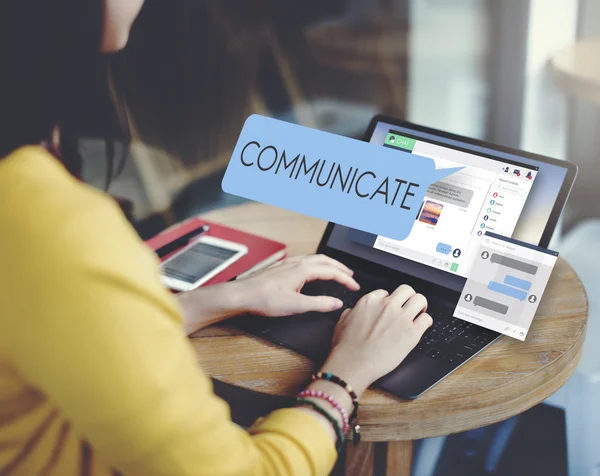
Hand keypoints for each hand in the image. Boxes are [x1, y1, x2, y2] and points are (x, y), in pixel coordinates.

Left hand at [234, 254, 359, 316]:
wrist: (241, 295)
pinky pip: (303, 260)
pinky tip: (311, 270)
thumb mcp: (296, 305)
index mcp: (303, 270)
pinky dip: (315, 264)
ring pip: (314, 258)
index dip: (345, 279)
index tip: (354, 287)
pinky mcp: (280, 268)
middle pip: (325, 260)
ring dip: (328, 264)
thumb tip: (336, 303)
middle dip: (340, 267)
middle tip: (350, 276)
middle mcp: (296, 263)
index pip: (331, 271)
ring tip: (335, 270)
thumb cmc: (263, 299)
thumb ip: (319, 304)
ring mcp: (287, 263)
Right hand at [319, 285, 432, 396]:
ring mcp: (401, 318)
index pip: (385, 292)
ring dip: (420, 306)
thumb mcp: (342, 322)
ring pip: (420, 299)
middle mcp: (387, 306)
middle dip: (408, 298)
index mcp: (370, 301)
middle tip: (408, 307)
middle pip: (407, 290)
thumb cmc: (346, 347)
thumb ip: (351, 312)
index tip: (389, 309)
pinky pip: (427, 319)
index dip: (388, 301)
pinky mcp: (412, 332)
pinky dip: (425, 322)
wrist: (354, 363)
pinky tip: (421, 327)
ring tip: (418, 314)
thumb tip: (354, 312)